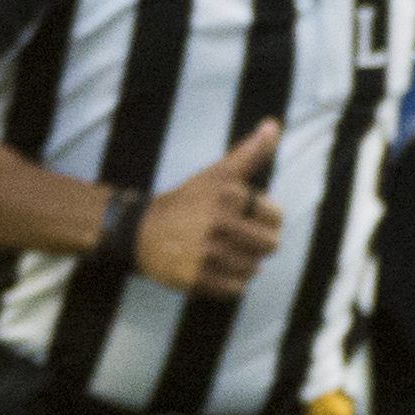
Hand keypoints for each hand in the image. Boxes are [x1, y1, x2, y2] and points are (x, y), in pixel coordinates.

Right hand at [133, 121, 282, 295]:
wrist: (139, 233)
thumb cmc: (185, 202)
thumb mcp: (216, 174)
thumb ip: (250, 153)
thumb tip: (273, 125)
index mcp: (228, 196)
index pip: (276, 216)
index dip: (262, 218)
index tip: (242, 217)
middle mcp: (218, 224)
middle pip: (269, 245)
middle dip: (256, 243)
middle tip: (232, 238)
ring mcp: (207, 254)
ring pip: (254, 269)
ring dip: (242, 264)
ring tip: (220, 254)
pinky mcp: (197, 279)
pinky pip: (236, 290)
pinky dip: (229, 284)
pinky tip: (212, 270)